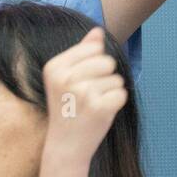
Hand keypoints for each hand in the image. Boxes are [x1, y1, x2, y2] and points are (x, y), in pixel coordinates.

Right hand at [40, 28, 127, 162]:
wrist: (65, 145)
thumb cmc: (68, 108)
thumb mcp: (67, 78)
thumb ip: (82, 52)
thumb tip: (98, 31)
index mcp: (54, 66)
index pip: (93, 48)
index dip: (95, 63)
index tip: (80, 81)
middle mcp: (65, 77)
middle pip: (107, 61)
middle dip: (105, 77)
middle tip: (89, 95)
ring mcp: (82, 92)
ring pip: (116, 79)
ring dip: (110, 92)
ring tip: (93, 105)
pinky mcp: (99, 107)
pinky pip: (122, 93)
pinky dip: (116, 103)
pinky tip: (101, 112)